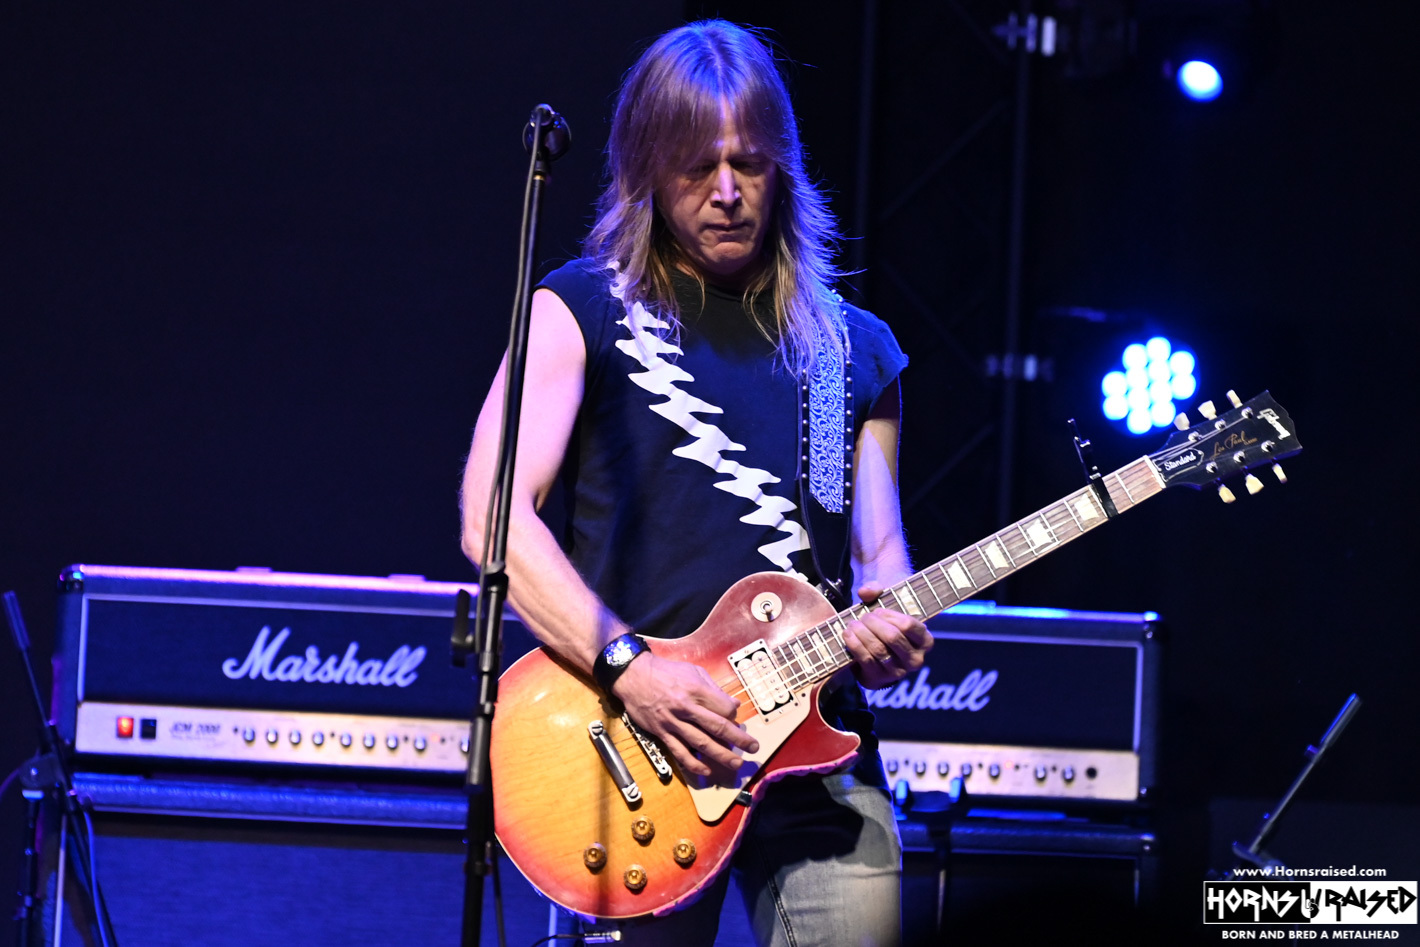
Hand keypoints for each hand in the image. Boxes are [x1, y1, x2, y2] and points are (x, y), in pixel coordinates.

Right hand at [611, 651, 760, 779]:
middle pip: (717, 727)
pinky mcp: (662, 734)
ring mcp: (673, 723)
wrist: (634, 676)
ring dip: (721, 755)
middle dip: (738, 739)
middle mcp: (686, 707)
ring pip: (701, 743)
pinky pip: (680, 752)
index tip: (736, 719)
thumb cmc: (667, 672)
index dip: (734, 716)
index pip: (723, 709)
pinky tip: (706, 771)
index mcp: (696, 690)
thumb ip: (714, 690)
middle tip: (753, 749)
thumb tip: (734, 705)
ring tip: (736, 764)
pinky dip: (694, 764)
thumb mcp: (693, 671)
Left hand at [842, 583, 933, 689]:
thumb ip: (876, 590)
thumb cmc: (885, 624)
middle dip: (873, 624)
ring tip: (853, 624)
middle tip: (863, 617)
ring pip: (878, 649)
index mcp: (925, 641)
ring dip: (862, 633)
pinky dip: (855, 645)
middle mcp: (916, 660)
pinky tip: (848, 635)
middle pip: (892, 637)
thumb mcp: (886, 603)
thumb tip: (865, 591)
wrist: (875, 651)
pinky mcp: (880, 679)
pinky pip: (866, 660)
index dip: (889, 615)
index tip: (877, 611)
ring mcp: (898, 672)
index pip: (908, 625)